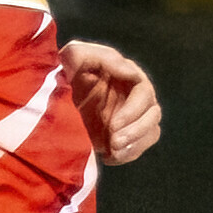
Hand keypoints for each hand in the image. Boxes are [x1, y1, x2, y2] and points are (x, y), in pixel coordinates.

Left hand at [59, 40, 161, 165]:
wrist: (60, 90)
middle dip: (135, 131)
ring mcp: (135, 116)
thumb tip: (129, 70)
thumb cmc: (70, 68)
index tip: (113, 125)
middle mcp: (138, 96)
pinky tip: (109, 157)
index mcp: (130, 76)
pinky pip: (139, 147)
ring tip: (114, 150)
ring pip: (151, 132)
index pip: (144, 93)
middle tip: (114, 141)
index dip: (132, 111)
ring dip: (136, 144)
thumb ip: (100, 56)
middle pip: (152, 115)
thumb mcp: (76, 54)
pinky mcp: (128, 133)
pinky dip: (127, 155)